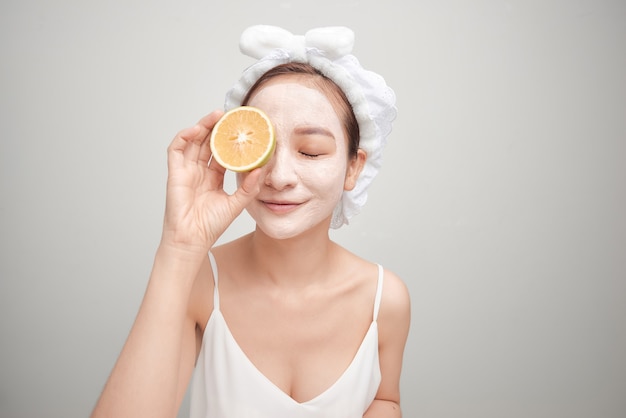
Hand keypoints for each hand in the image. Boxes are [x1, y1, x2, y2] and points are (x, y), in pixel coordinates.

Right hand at [160, 111, 262, 254]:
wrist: (192, 239)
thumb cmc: (210, 225)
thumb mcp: (237, 203)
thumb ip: (249, 187)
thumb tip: (263, 169)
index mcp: (214, 178)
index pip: (223, 153)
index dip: (231, 140)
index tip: (243, 129)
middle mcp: (200, 172)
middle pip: (208, 143)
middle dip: (217, 128)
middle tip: (230, 116)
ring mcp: (187, 171)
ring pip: (193, 141)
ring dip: (203, 126)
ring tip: (216, 116)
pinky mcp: (175, 172)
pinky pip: (176, 149)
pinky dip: (184, 137)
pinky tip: (196, 129)